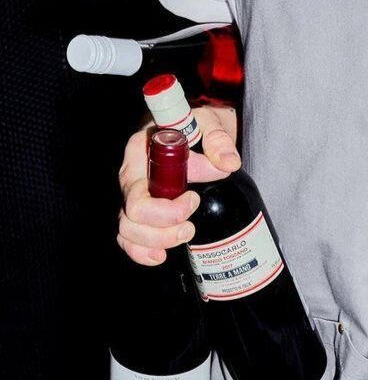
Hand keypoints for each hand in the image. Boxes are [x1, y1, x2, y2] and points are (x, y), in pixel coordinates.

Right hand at [117, 104, 239, 265]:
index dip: (165, 208)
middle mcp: (132, 177)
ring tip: (186, 236)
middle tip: (191, 226)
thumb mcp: (210, 123)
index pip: (136, 192)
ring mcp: (135, 195)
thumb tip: (229, 163)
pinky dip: (142, 252)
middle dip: (163, 231)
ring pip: (127, 231)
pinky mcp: (144, 210)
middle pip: (130, 218)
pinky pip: (130, 238)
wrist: (199, 128)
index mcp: (140, 153)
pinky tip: (160, 256)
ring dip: (156, 243)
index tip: (193, 198)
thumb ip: (218, 140)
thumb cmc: (198, 123)